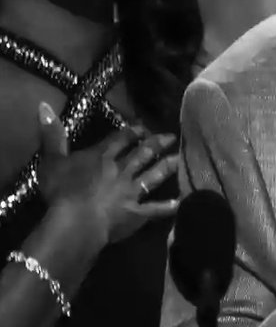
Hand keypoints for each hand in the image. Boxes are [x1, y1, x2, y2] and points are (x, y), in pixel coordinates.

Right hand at [35, 102, 177, 245]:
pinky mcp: (137, 213)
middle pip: (142, 154)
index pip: (119, 140)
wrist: (76, 220)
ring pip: (153, 176)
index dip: (131, 132)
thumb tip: (43, 106)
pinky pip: (155, 209)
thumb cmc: (61, 190)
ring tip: (180, 159)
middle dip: (156, 144)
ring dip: (167, 167)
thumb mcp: (51, 159)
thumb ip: (51, 134)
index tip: (143, 127)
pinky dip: (168, 206)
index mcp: (101, 157)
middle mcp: (121, 171)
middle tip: (171, 137)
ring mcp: (131, 192)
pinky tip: (180, 202)